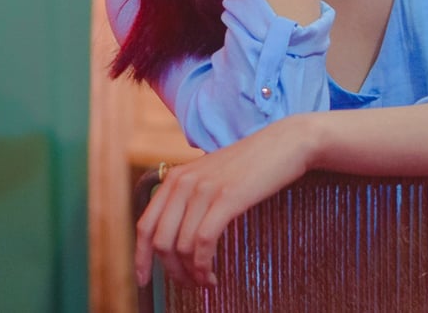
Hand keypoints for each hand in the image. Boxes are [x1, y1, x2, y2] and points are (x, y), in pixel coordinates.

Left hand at [134, 115, 316, 286]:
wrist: (286, 143)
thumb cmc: (254, 162)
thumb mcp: (213, 173)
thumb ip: (192, 194)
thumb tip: (178, 232)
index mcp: (177, 177)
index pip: (146, 224)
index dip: (141, 257)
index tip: (143, 279)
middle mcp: (184, 182)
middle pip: (161, 241)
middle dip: (171, 271)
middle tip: (187, 284)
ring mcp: (204, 189)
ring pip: (181, 246)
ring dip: (191, 273)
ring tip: (206, 281)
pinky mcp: (226, 198)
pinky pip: (203, 242)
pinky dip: (204, 266)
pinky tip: (213, 274)